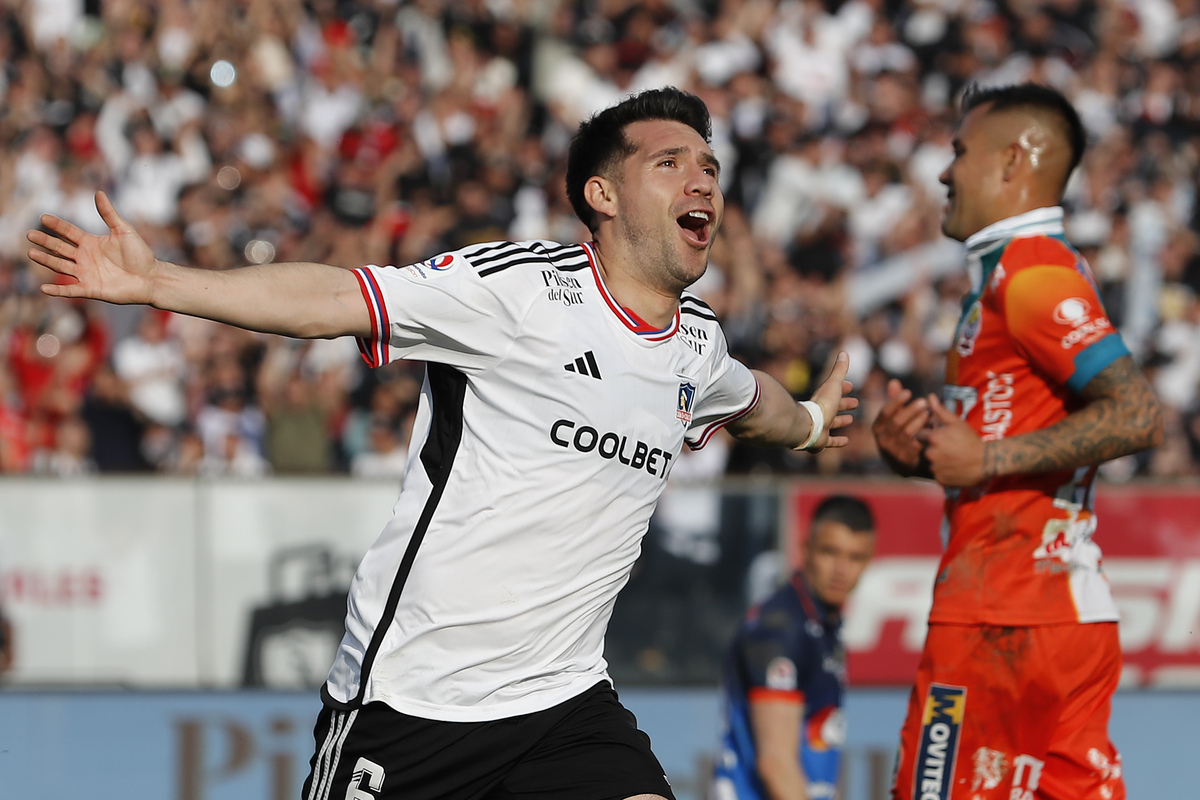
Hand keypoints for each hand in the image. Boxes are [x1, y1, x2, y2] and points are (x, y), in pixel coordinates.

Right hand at [27, 191, 159, 304]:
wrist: (151, 278)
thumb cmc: (140, 254)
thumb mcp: (124, 231)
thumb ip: (109, 214)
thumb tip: (99, 192)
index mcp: (91, 243)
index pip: (69, 232)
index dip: (57, 225)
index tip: (44, 218)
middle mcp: (85, 258)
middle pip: (60, 248)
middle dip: (45, 241)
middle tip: (30, 234)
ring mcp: (86, 273)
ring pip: (61, 266)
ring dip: (46, 260)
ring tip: (31, 253)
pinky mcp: (91, 289)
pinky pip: (71, 290)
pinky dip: (57, 290)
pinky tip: (44, 289)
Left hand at [807, 351, 858, 450]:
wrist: (808, 426)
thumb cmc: (822, 405)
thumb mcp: (833, 385)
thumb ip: (839, 370)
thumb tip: (844, 352)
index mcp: (823, 399)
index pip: (833, 390)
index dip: (842, 387)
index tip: (850, 386)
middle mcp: (819, 413)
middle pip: (833, 406)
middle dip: (844, 403)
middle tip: (856, 403)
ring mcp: (819, 427)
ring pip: (831, 423)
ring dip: (840, 420)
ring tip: (850, 419)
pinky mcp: (820, 441)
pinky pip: (829, 441)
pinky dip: (837, 441)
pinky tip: (846, 441)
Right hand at [871, 379, 929, 471]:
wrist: (905, 463)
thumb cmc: (901, 434)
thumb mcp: (895, 418)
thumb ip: (895, 401)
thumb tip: (894, 381)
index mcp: (877, 427)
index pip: (885, 411)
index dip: (896, 401)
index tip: (909, 392)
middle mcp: (881, 440)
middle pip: (896, 421)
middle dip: (911, 410)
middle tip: (924, 402)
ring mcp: (892, 451)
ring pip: (906, 433)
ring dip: (919, 422)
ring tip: (930, 413)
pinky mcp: (904, 460)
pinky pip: (916, 444)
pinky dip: (924, 434)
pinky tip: (933, 427)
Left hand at [920, 394, 987, 486]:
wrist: (986, 462)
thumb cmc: (971, 440)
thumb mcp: (957, 423)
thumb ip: (940, 411)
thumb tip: (929, 397)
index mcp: (933, 438)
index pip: (921, 435)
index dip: (930, 435)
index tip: (941, 437)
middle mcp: (930, 453)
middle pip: (926, 449)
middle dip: (934, 448)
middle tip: (949, 449)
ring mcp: (935, 468)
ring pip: (931, 463)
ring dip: (938, 461)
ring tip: (953, 458)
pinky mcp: (939, 480)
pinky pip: (936, 475)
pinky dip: (943, 472)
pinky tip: (953, 467)